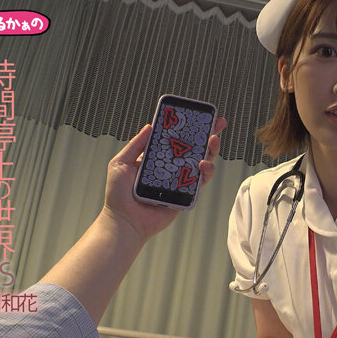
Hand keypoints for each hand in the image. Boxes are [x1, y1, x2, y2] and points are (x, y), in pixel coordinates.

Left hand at [101, 118, 226, 241]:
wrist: (125, 221)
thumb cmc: (119, 195)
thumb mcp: (120, 163)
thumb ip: (135, 145)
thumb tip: (150, 126)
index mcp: (158, 158)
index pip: (176, 139)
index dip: (189, 128)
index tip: (200, 116)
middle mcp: (171, 168)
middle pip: (194, 149)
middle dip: (209, 135)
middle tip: (217, 124)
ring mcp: (180, 181)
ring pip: (202, 163)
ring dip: (210, 151)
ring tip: (212, 141)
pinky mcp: (186, 195)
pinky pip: (200, 182)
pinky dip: (205, 172)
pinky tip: (203, 164)